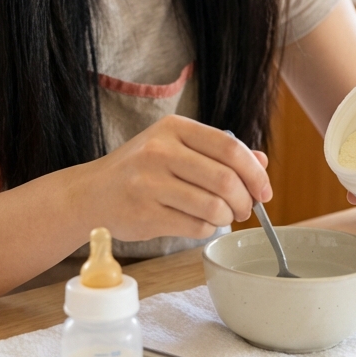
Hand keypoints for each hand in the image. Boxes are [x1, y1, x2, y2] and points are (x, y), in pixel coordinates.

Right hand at [76, 115, 270, 241]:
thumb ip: (218, 153)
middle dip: (244, 200)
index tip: (264, 191)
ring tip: (224, 217)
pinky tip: (201, 223)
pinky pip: (195, 226)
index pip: (230, 148)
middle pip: (225, 180)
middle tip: (244, 209)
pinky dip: (207, 228)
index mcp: (173, 128)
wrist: (91, 193)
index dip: (255, 172)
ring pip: (213, 206)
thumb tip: (261, 162)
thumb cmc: (141, 169)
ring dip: (227, 217)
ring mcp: (149, 183)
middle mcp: (159, 151)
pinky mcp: (144, 213)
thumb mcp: (176, 148)